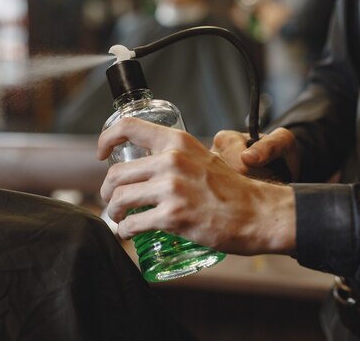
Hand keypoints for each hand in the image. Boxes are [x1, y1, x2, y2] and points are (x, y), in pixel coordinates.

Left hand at [97, 117, 295, 254]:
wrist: (258, 213)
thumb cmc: (231, 189)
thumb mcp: (203, 156)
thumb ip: (176, 155)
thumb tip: (149, 162)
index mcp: (177, 142)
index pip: (128, 127)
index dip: (106, 139)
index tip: (101, 154)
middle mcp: (171, 161)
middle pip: (116, 173)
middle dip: (106, 190)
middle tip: (111, 199)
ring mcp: (171, 189)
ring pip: (119, 198)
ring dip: (113, 211)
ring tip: (119, 217)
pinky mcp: (173, 216)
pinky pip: (133, 223)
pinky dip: (125, 230)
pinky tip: (128, 232)